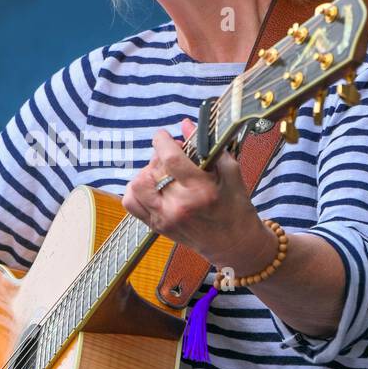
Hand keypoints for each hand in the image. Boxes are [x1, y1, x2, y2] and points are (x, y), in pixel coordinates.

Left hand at [121, 118, 275, 274]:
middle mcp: (180, 206)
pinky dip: (136, 191)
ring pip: (136, 185)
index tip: (164, 136)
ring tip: (162, 173)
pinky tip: (152, 187)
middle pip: (152, 169)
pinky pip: (131, 203)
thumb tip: (185, 124)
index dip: (162, 140)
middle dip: (159, 156)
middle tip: (171, 156)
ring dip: (146, 173)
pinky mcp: (157, 227)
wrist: (234, 244)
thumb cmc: (236, 207)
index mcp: (201, 190)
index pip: (169, 158)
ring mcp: (165, 218)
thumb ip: (208, 147)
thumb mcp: (230, 172)